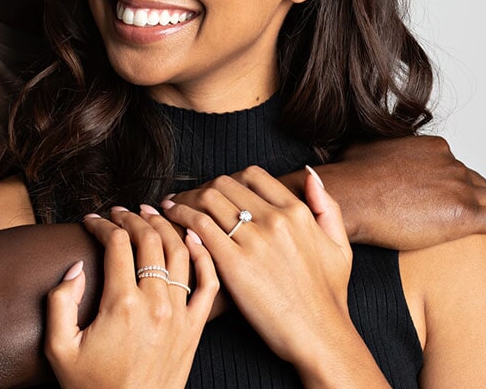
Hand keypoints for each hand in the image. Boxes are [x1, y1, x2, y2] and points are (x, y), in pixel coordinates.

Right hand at [44, 207, 218, 388]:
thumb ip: (59, 303)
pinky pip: (208, 283)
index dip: (103, 224)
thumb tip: (74, 268)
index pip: (117, 244)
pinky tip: (193, 239)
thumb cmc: (92, 387)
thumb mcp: (59, 348)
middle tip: (120, 213)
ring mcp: (180, 315)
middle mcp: (155, 303)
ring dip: (166, 226)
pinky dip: (203, 256)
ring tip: (151, 214)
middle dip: (133, 218)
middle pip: (149, 240)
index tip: (92, 220)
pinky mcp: (195, 328)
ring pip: (180, 253)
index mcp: (121, 304)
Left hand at [162, 166, 354, 366]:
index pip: (252, 175)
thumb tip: (309, 175)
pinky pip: (199, 226)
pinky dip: (180, 218)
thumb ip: (326, 207)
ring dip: (184, 199)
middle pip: (225, 184)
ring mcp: (254, 240)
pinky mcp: (233, 263)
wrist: (320, 334)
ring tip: (171, 207)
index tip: (213, 190)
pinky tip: (171, 222)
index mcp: (297, 211)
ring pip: (208, 199)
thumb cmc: (328, 296)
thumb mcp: (339, 246)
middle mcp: (275, 219)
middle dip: (201, 188)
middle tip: (185, 199)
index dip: (227, 179)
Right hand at [283, 136, 485, 248]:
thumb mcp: (367, 148)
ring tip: (464, 223)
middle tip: (447, 217)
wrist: (349, 196)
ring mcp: (460, 188)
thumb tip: (373, 153)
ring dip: (478, 212)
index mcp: (435, 148)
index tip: (438, 201)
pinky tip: (479, 231)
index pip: (456, 169)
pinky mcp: (464, 214)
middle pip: (474, 185)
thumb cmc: (350, 177)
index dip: (449, 187)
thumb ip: (384, 149)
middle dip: (466, 200)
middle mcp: (452, 165)